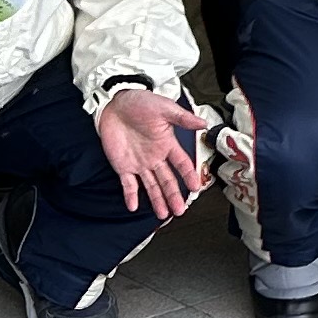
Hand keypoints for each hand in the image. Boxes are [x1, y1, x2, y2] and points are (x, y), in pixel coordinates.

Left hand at [98, 87, 213, 219]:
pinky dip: (130, 195)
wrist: (114, 103)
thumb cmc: (140, 102)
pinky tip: (133, 207)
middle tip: (180, 210)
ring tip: (164, 215)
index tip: (195, 187)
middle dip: (174, 195)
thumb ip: (183, 118)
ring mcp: (139, 164)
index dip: (188, 175)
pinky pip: (128, 184)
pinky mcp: (122, 166)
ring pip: (151, 186)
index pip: (181, 164)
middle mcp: (155, 158)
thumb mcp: (164, 108)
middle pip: (167, 180)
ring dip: (157, 200)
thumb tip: (203, 123)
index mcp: (167, 144)